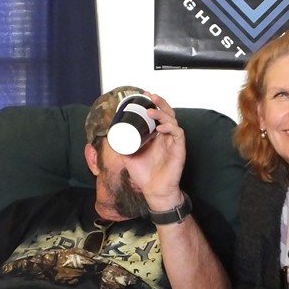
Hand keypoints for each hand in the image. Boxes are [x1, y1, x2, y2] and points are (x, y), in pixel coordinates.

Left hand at [122, 93, 186, 208]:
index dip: (154, 104)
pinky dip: (170, 128)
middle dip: (160, 103)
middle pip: (167, 113)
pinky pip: (178, 134)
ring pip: (172, 120)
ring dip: (162, 113)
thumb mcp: (128, 157)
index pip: (158, 115)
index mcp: (156, 136)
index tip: (144, 96)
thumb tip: (110, 136)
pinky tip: (160, 127)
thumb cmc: (145, 175)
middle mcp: (166, 136)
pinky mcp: (179, 149)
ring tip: (151, 110)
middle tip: (150, 96)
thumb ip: (121, 146)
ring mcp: (173, 142)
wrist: (154, 191)